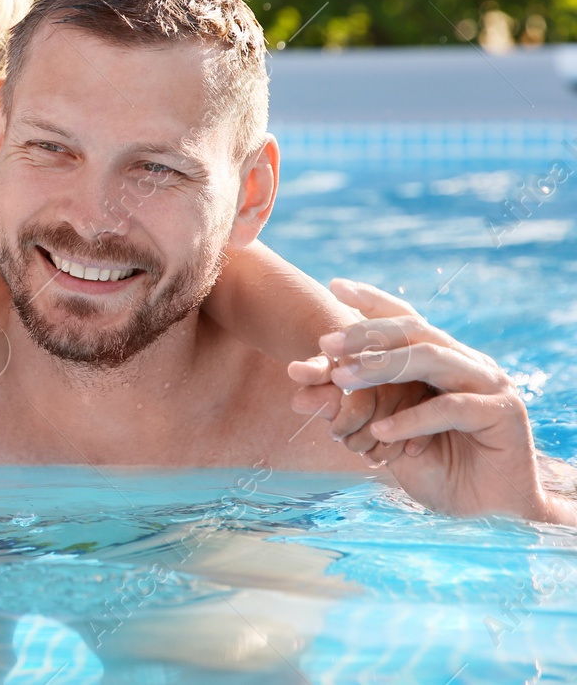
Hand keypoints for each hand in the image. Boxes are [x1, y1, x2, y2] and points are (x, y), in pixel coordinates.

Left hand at [298, 279, 569, 523]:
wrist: (489, 512)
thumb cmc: (435, 469)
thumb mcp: (382, 437)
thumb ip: (347, 410)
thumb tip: (295, 392)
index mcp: (442, 360)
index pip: (406, 319)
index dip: (372, 301)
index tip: (335, 285)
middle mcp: (467, 363)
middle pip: (414, 330)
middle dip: (366, 333)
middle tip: (325, 344)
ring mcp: (488, 384)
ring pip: (431, 358)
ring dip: (382, 366)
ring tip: (341, 379)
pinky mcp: (501, 414)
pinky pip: (450, 407)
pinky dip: (411, 419)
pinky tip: (379, 431)